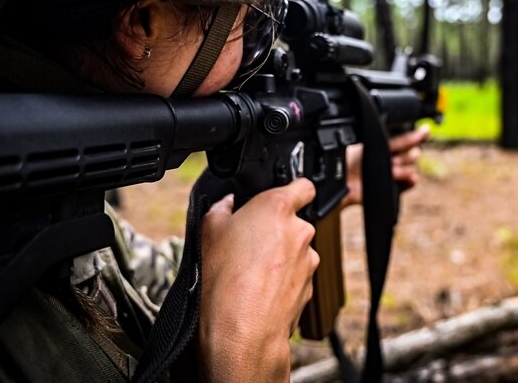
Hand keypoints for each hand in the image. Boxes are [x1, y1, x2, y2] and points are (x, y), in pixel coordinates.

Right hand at [196, 179, 318, 381]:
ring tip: (249, 272)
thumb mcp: (208, 230)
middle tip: (248, 243)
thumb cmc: (224, 281)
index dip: (292, 189)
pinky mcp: (308, 287)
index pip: (303, 185)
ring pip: (295, 251)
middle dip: (275, 229)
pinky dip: (281, 281)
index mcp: (278, 207)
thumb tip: (226, 204)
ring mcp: (307, 261)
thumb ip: (221, 207)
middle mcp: (300, 231)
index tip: (279, 196)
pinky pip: (295, 276)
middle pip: (294, 221)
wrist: (241, 332)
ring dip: (279, 257)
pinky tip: (258, 291)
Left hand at [343, 124, 430, 207]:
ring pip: (412, 168)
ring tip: (390, 171)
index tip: (425, 131)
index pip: (409, 139)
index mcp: (388, 144)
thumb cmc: (354, 159)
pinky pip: (411, 182)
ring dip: (403, 169)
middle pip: (414, 154)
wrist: (345, 180)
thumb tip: (420, 130)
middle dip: (405, 156)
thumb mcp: (377, 144)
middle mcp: (393, 157)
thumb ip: (399, 139)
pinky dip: (410, 180)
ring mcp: (395, 173)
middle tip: (392, 160)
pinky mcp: (394, 187)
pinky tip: (407, 178)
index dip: (418, 135)